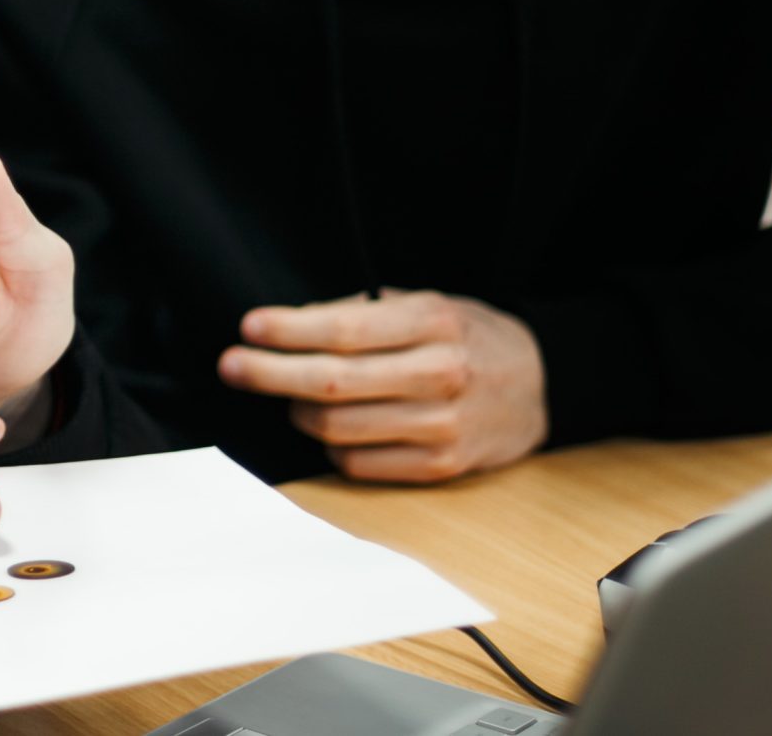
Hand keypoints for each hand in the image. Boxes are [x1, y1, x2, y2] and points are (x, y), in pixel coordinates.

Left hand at [218, 289, 546, 482]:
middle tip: (232, 366)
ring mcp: (442, 426)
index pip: (344, 329)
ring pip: (340, 429)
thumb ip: (364, 312)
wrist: (540, 385)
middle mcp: (439, 374)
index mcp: (433, 323)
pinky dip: (331, 446)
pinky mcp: (440, 467)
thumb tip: (293, 323)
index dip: (288, 331)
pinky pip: (360, 464)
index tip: (249, 328)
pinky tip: (326, 428)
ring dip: (298, 412)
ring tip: (286, 396)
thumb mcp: (426, 304)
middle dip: (270, 374)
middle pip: (333, 383)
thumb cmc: (468, 336)